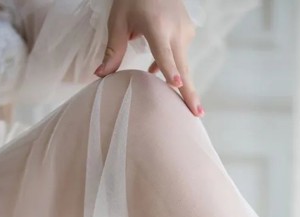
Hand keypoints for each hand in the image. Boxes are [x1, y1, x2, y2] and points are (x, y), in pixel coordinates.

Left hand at [95, 0, 203, 116]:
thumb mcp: (118, 20)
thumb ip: (113, 50)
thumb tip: (101, 75)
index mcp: (156, 26)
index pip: (163, 53)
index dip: (169, 70)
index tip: (176, 84)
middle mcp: (175, 30)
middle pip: (182, 67)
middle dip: (190, 92)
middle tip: (198, 113)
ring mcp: (185, 31)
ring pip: (182, 63)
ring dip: (181, 82)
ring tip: (189, 104)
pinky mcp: (189, 32)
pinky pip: (181, 55)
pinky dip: (173, 66)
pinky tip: (164, 75)